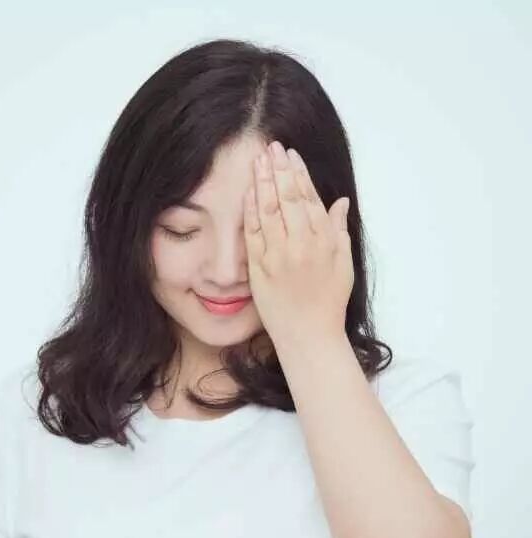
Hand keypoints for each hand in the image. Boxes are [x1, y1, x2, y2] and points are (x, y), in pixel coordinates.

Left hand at [243, 140, 352, 341]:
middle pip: (287, 197)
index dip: (299, 174)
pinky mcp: (259, 267)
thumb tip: (340, 202)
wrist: (308, 335)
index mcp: (324, 240)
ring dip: (263, 181)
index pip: (309, 198)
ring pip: (268, 210)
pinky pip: (253, 233)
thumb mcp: (344, 265)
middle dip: (279, 168)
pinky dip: (251, 210)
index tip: (291, 155)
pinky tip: (249, 191)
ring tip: (258, 160)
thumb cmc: (329, 302)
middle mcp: (301, 243)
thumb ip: (339, 230)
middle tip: (271, 146)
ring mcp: (278, 254)